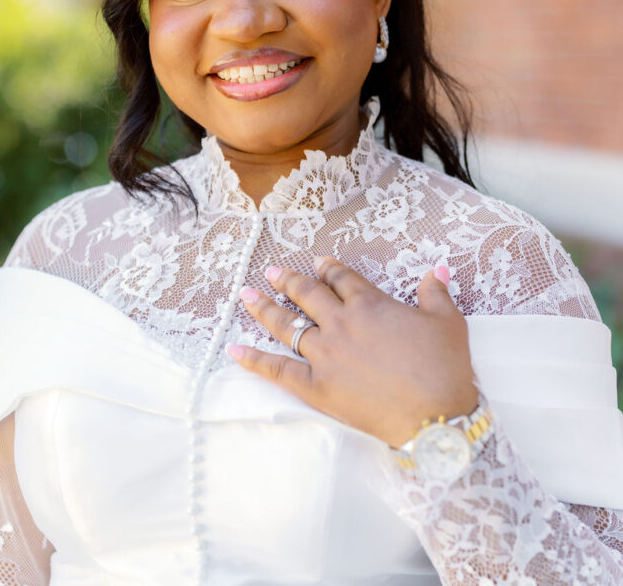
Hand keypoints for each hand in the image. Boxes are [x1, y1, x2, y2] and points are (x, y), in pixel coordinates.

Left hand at [227, 257, 478, 448]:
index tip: (317, 262)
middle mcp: (341, 324)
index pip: (341, 278)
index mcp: (370, 304)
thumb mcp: (448, 322)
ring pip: (287, 325)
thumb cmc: (445, 369)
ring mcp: (325, 355)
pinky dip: (254, 359)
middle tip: (270, 272)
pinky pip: (278, 370)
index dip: (328, 268)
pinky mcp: (317, 387)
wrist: (435, 419)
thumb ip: (437, 291)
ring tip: (245, 295)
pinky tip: (235, 349)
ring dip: (264, 308)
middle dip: (287, 281)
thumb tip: (438, 268)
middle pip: (307, 295)